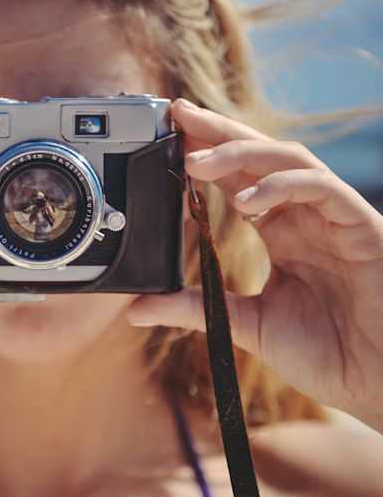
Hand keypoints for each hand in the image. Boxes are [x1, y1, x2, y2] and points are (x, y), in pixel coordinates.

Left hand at [126, 99, 382, 429]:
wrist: (378, 381)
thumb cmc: (327, 353)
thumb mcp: (245, 325)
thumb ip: (195, 309)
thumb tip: (137, 310)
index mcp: (281, 232)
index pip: (238, 178)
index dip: (206, 154)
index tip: (167, 138)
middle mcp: (304, 216)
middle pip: (258, 156)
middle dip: (217, 132)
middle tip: (177, 115)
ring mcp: (332, 217)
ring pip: (288, 159)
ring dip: (240, 153)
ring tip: (196, 160)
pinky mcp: (360, 225)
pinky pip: (321, 188)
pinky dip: (281, 186)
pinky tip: (244, 201)